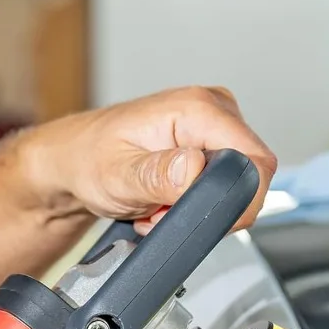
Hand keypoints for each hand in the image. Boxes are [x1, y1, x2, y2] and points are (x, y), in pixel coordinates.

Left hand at [19, 86, 277, 234]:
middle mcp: (213, 110)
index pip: (256, 162)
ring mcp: (213, 127)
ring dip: (196, 209)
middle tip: (165, 212)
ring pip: (232, 187)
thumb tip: (195, 170)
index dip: (238, 201)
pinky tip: (164, 201)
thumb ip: (158, 176)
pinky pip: (220, 187)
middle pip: (247, 177)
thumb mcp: (118, 175)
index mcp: (198, 109)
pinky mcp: (208, 146)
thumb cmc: (88, 160)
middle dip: (209, 208)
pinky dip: (191, 203)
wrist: (73, 162)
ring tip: (158, 206)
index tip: (201, 218)